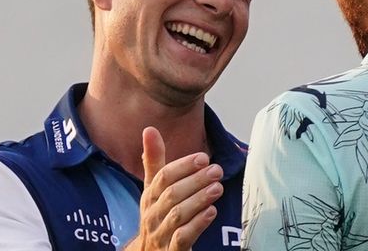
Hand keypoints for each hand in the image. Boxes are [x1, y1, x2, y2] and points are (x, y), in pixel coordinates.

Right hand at [124, 127, 222, 249]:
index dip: (183, 166)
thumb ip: (155, 160)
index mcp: (150, 195)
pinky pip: (182, 237)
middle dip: (195, 181)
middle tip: (216, 170)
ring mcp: (161, 233)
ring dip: (199, 199)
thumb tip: (149, 129)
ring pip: (178, 215)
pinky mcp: (171, 250)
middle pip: (172, 194)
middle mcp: (153, 213)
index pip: (163, 177)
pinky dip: (197, 224)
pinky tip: (211, 212)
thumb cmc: (157, 214)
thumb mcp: (153, 188)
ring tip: (217, 188)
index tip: (203, 157)